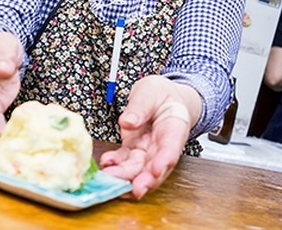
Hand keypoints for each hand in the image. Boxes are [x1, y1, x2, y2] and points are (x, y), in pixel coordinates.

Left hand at [99, 75, 200, 198]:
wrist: (160, 96)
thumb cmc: (161, 93)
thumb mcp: (152, 91)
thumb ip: (140, 106)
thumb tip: (127, 122)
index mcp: (175, 127)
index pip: (172, 148)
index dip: (164, 161)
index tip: (155, 171)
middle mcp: (163, 144)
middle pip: (156, 166)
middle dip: (145, 180)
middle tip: (134, 189)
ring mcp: (148, 150)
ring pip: (139, 169)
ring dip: (126, 177)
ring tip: (111, 178)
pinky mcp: (134, 150)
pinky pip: (125, 161)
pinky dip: (116, 165)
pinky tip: (107, 164)